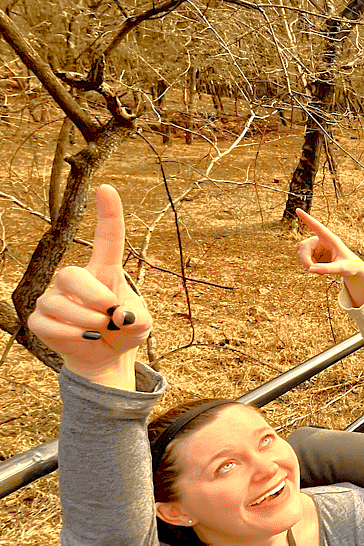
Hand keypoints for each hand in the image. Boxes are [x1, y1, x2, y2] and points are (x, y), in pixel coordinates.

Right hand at [29, 185, 151, 387]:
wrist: (106, 356)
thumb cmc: (124, 331)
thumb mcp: (141, 324)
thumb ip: (138, 318)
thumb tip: (119, 316)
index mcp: (104, 271)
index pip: (106, 238)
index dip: (108, 214)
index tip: (106, 189)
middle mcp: (74, 280)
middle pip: (70, 274)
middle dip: (93, 296)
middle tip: (110, 312)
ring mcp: (53, 298)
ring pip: (58, 302)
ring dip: (87, 320)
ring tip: (101, 328)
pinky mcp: (40, 320)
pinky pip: (47, 322)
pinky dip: (71, 334)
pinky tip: (84, 337)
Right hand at [296, 209, 363, 304]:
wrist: (352, 269)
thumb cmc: (350, 266)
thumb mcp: (341, 269)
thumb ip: (327, 268)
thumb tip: (310, 269)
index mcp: (331, 239)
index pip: (317, 227)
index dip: (307, 219)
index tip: (298, 210)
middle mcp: (322, 240)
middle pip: (305, 245)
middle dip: (304, 258)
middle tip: (310, 269)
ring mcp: (317, 247)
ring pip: (302, 252)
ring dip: (306, 263)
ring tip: (320, 273)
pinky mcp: (314, 254)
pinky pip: (304, 259)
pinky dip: (309, 267)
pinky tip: (319, 271)